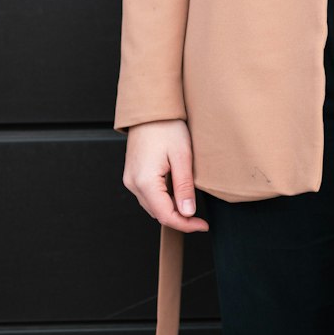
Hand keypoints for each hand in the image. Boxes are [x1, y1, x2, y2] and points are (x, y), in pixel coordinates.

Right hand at [122, 118, 209, 232]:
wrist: (149, 108)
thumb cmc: (166, 127)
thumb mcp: (182, 156)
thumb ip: (184, 187)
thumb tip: (188, 213)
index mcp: (144, 181)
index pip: (165, 215)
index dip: (185, 224)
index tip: (202, 225)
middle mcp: (133, 183)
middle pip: (157, 213)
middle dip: (179, 219)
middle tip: (200, 218)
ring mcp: (130, 179)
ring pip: (152, 206)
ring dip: (171, 209)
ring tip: (190, 204)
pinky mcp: (133, 174)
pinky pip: (148, 195)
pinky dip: (163, 199)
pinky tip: (177, 192)